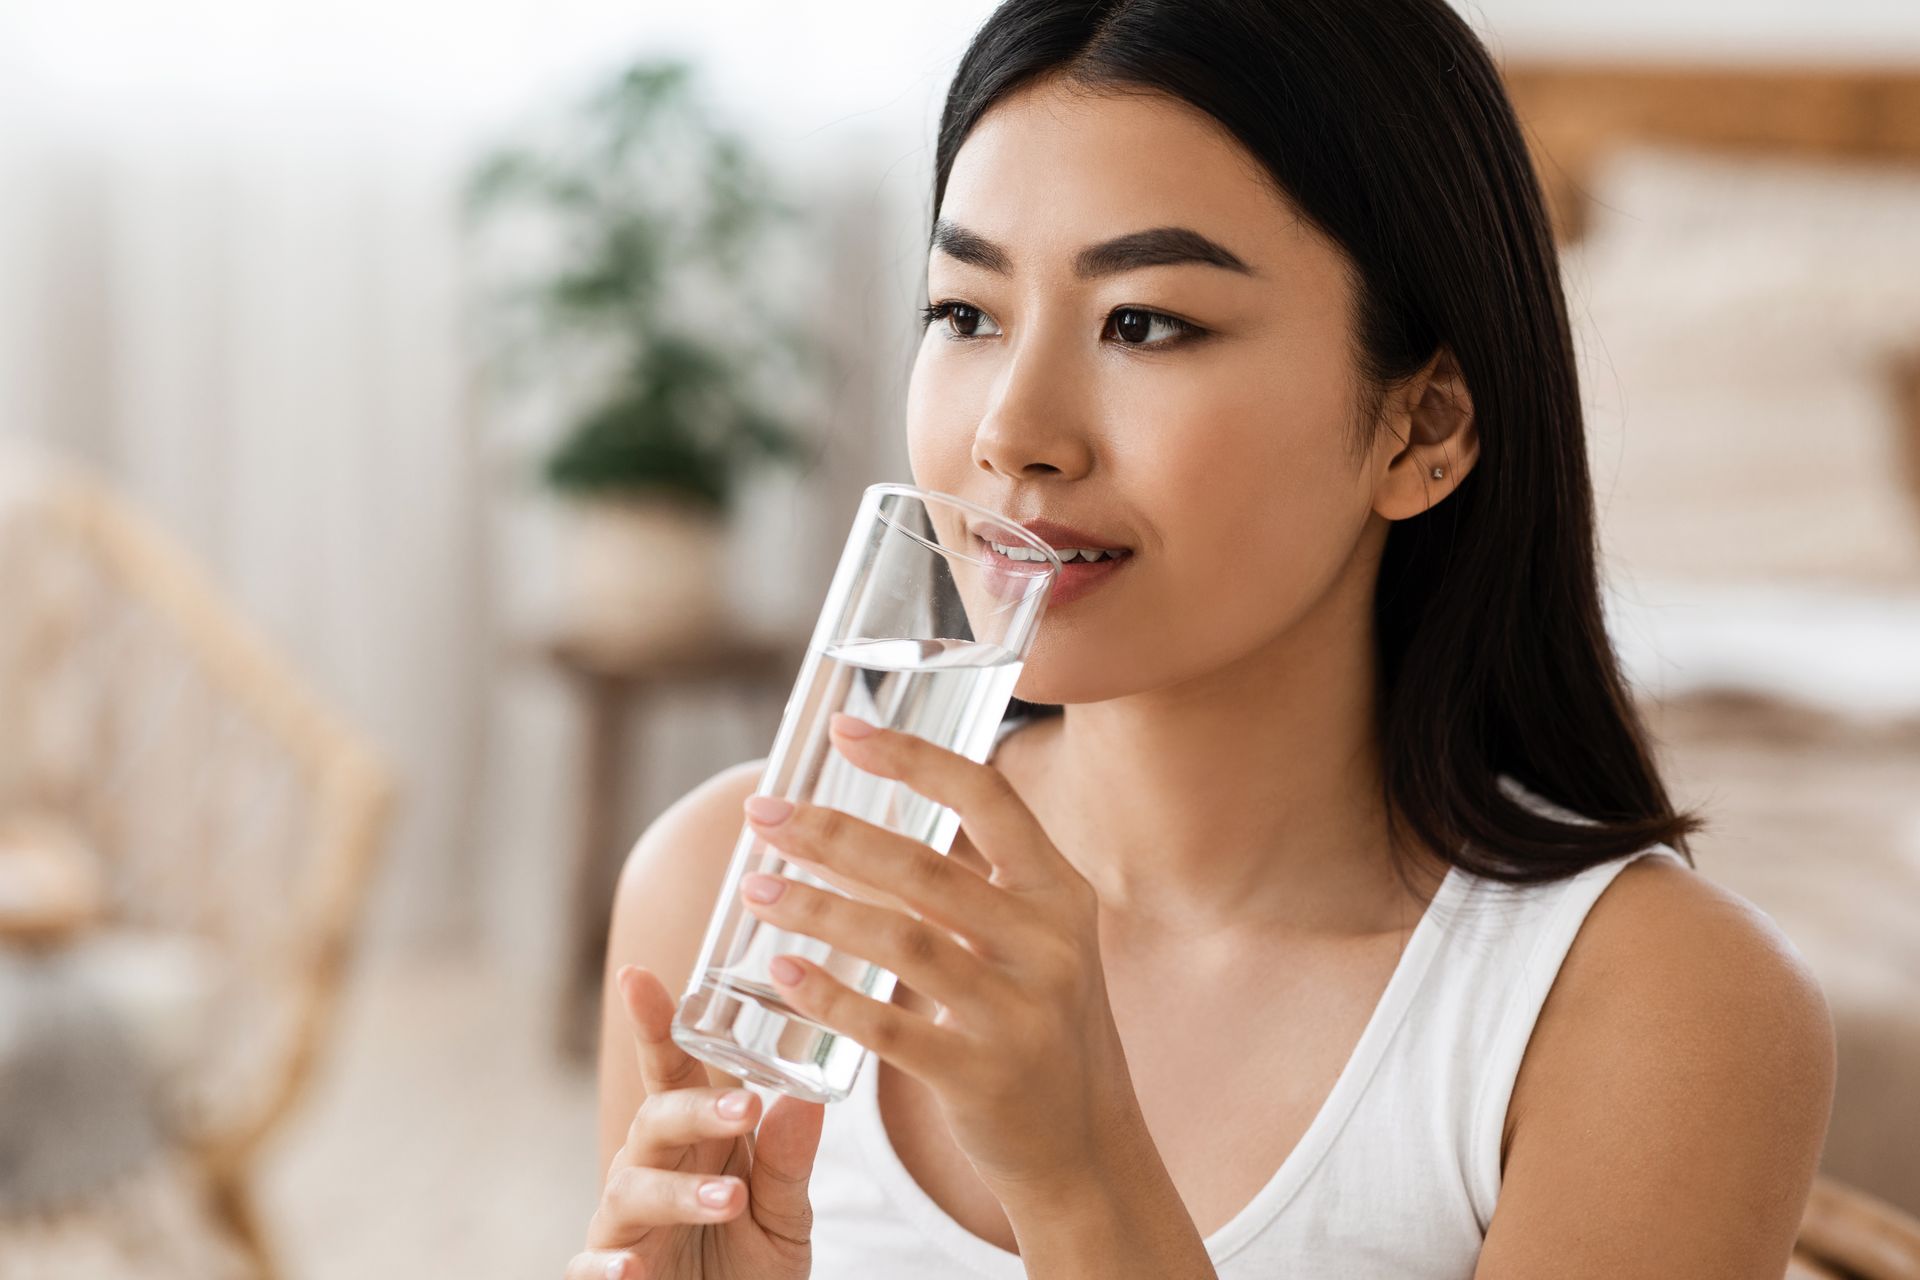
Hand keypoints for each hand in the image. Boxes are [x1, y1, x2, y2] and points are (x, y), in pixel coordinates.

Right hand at [566, 965, 823, 1279]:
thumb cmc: (751, 1264)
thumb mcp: (786, 1216)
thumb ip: (787, 1163)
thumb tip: (806, 1099)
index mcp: (694, 1136)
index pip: (672, 1069)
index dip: (653, 1022)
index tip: (639, 976)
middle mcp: (651, 1168)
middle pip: (655, 1119)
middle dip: (695, 1108)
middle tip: (745, 1106)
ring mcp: (623, 1223)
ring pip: (632, 1187)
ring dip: (681, 1191)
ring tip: (731, 1199)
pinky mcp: (605, 1275)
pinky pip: (590, 1265)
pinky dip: (607, 1268)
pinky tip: (632, 1272)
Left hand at [737, 711, 1140, 1206]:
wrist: (1088, 1151)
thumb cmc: (1043, 1033)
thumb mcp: (1041, 946)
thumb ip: (982, 889)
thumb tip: (874, 827)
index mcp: (1061, 894)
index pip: (988, 798)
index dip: (914, 757)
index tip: (844, 729)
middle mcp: (1049, 943)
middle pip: (924, 867)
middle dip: (833, 833)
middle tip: (763, 812)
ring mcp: (1021, 1012)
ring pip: (901, 940)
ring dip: (817, 908)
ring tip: (753, 889)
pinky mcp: (984, 1077)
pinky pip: (890, 1028)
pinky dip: (828, 996)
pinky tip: (779, 972)